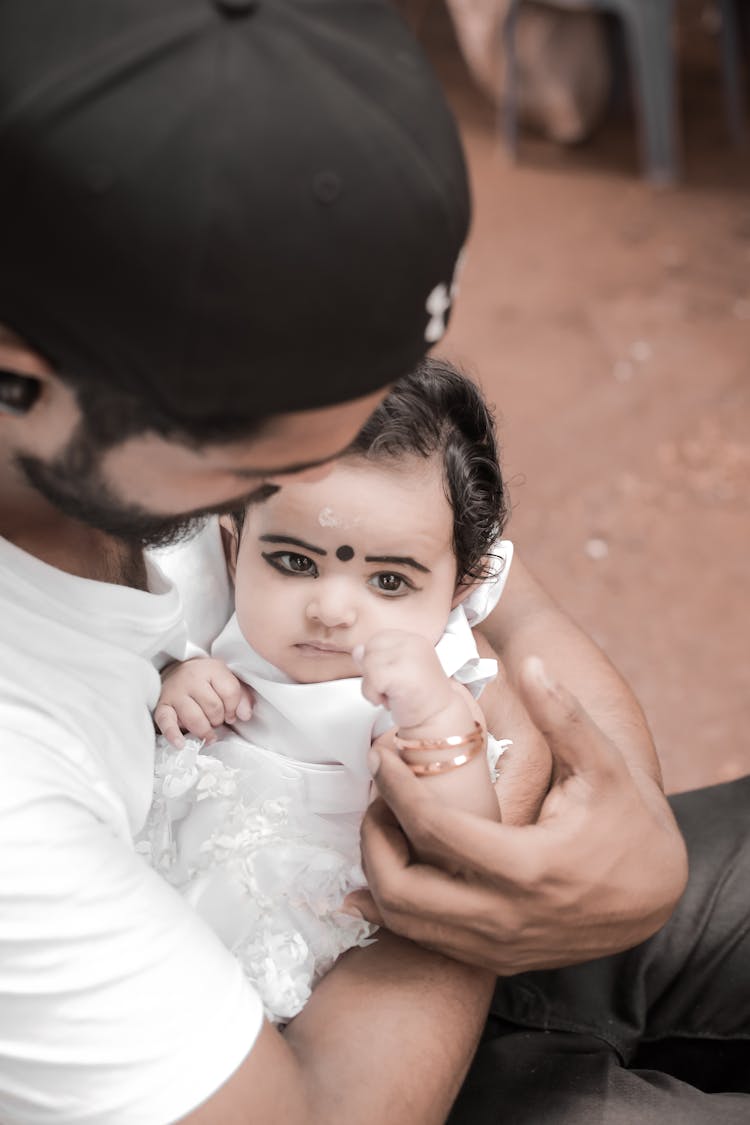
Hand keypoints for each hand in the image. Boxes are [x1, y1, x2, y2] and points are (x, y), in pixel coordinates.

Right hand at [154, 657, 252, 747]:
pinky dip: (174, 735)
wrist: (176, 673)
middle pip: (213, 707)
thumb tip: (244, 715)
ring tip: (208, 734)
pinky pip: (166, 722)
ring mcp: (175, 692)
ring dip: (204, 731)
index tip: (231, 713)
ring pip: (195, 718)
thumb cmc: (206, 681)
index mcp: (211, 668)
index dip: (234, 708)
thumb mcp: (227, 681)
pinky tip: (181, 743)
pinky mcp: (162, 706)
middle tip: (216, 720)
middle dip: (218, 719)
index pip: (230, 692)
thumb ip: (242, 697)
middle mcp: (192, 678)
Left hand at [346, 657, 687, 974]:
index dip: (395, 786)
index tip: (381, 753)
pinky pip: (426, 943)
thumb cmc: (629, 823)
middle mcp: (505, 916)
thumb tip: (533, 663)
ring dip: (378, 871)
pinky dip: (394, 908)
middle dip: (373, 835)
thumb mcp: (603, 764)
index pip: (433, 828)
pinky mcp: (497, 959)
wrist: (657, 894)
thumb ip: (563, 715)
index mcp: (527, 866)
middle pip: (402, 887)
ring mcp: (499, 946)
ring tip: (384, 821)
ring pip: (406, 922)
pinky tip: (380, 873)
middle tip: (376, 792)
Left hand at [357, 630, 466, 734]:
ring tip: (391, 695)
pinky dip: (373, 694)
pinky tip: (389, 701)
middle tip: (390, 689)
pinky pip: (371, 678)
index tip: (391, 679)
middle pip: (370, 649)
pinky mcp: (401, 671)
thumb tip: (357, 650)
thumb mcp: (395, 672)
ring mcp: (408, 655)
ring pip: (368, 663)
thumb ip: (376, 659)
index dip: (376, 662)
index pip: (377, 640)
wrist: (438, 718)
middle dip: (372, 673)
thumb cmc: (418, 698)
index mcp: (412, 639)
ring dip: (372, 687)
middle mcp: (412, 642)